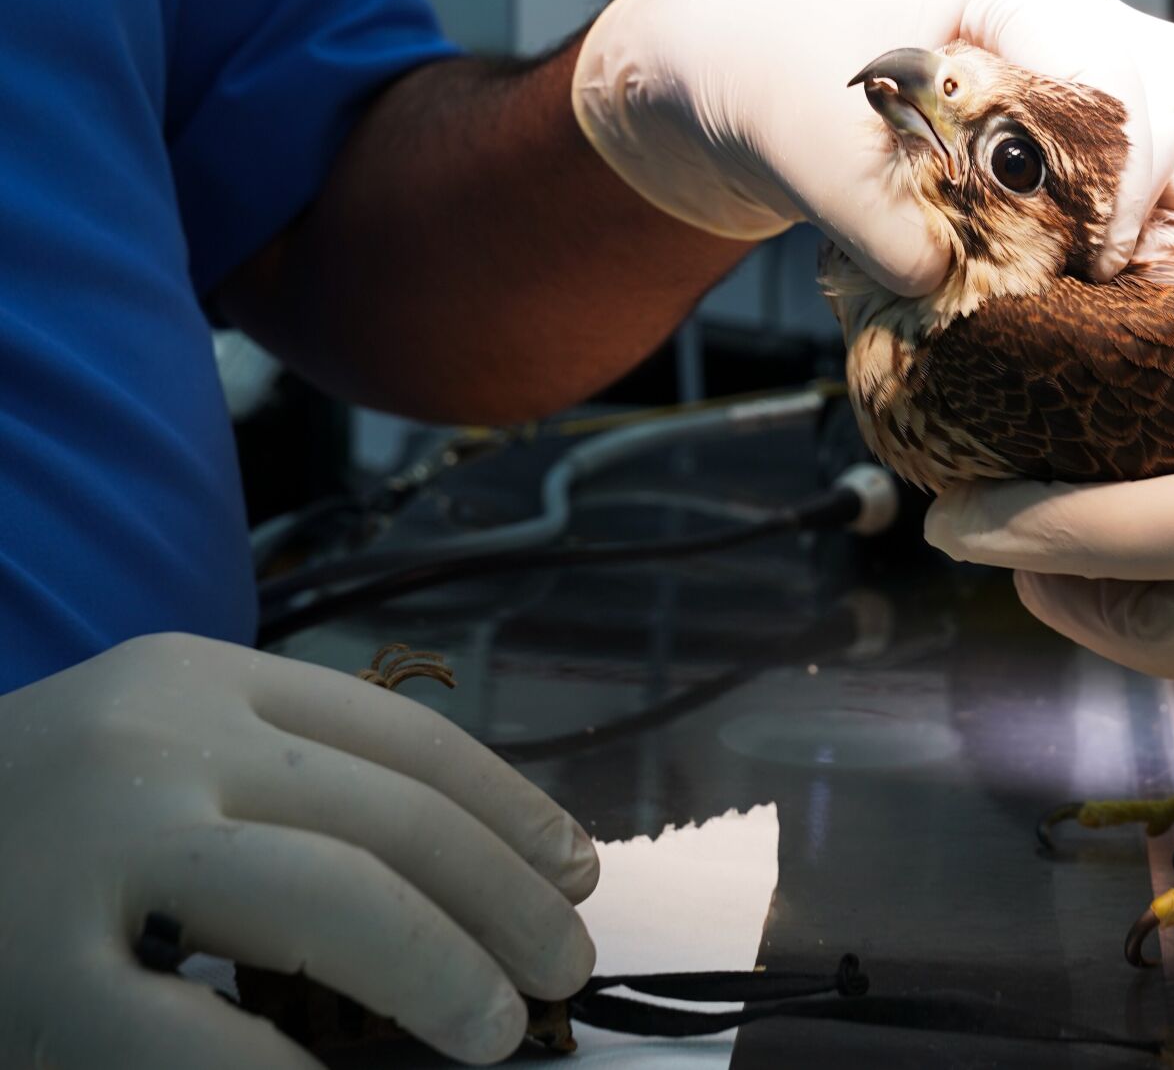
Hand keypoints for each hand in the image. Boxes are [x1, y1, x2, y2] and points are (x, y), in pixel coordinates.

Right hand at [0, 633, 597, 1067]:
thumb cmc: (18, 825)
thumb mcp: (145, 758)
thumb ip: (276, 789)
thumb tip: (469, 878)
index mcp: (196, 682)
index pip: (403, 736)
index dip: (509, 807)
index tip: (576, 869)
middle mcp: (153, 742)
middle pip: (389, 817)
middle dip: (502, 899)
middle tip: (564, 967)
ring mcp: (86, 852)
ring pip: (328, 900)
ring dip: (439, 968)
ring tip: (496, 1028)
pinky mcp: (27, 969)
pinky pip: (191, 1034)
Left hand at [572, 0, 1173, 295]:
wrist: (730, 75)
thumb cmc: (765, 62)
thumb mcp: (804, 140)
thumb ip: (877, 217)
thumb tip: (943, 282)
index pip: (1119, 70)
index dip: (1123, 172)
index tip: (1094, 253)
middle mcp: (1063, 14)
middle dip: (1159, 190)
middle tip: (1102, 267)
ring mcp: (1073, 63)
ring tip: (1124, 264)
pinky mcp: (1065, 120)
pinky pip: (1154, 156)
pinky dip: (1151, 210)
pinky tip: (1108, 264)